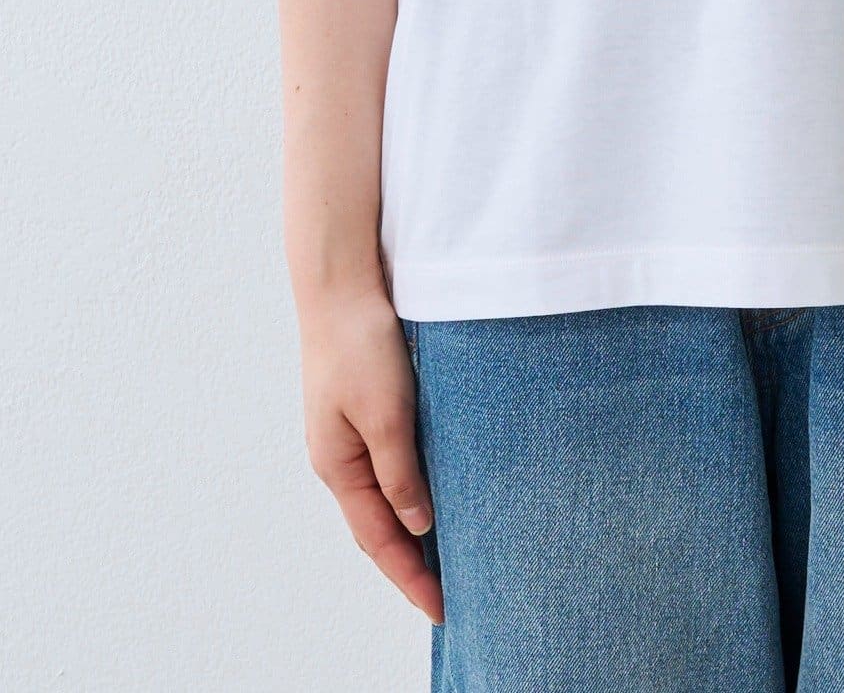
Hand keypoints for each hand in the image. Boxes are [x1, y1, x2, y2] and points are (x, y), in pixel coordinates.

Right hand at [300, 286, 443, 621]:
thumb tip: (418, 526)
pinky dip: (414, 490)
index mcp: (339, 466)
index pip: (379, 540)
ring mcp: (351, 435)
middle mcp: (341, 457)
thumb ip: (400, 472)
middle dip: (412, 564)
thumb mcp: (386, 412)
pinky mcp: (368, 410)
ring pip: (387, 496)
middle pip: (379, 526)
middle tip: (453, 595)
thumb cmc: (359, 344)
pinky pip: (392, 465)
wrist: (342, 285)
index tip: (442, 609)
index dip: (410, 577)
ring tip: (452, 556)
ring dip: (415, 529)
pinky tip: (440, 493)